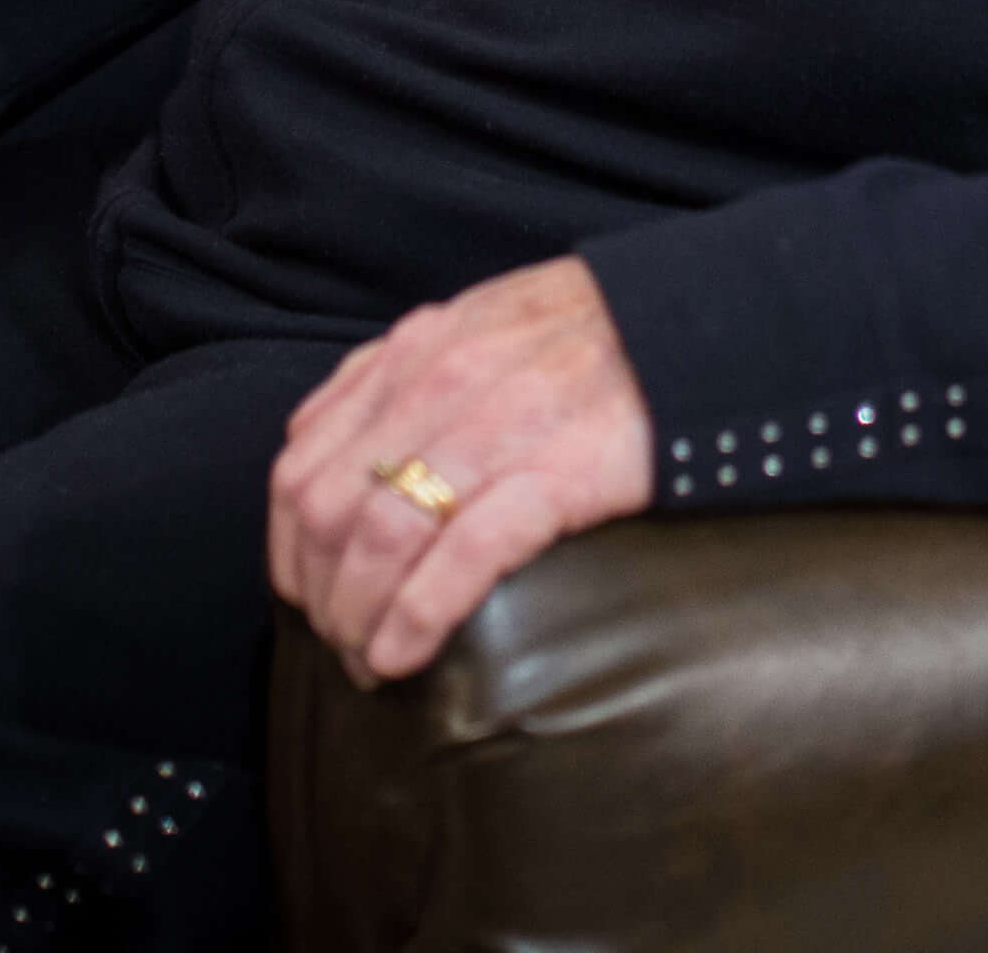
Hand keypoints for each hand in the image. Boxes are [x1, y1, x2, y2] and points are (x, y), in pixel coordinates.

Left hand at [268, 257, 652, 683]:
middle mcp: (436, 386)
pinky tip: (404, 655)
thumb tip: (334, 441)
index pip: (302, 461)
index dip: (289, 545)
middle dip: (316, 592)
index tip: (306, 593)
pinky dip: (416, 616)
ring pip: (378, 537)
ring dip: (356, 617)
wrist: (698, 325)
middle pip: (325, 509)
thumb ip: (405, 376)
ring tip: (368, 662)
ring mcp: (493, 429)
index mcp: (414, 355)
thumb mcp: (478, 327)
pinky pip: (460, 556)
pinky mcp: (554, 473)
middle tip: (338, 642)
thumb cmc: (591, 337)